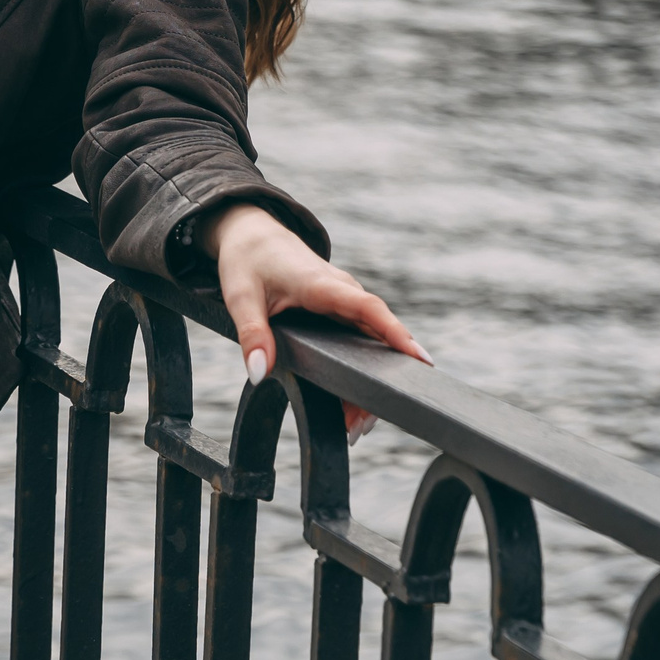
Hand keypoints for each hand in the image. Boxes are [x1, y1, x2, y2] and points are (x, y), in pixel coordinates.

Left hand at [202, 203, 429, 443]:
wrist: (252, 233)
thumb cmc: (247, 260)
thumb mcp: (240, 296)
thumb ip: (252, 334)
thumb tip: (259, 373)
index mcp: (321, 284)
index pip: (368, 309)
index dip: (396, 334)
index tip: (420, 361)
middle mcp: (342, 290)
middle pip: (376, 335)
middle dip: (381, 378)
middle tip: (366, 424)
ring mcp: (344, 299)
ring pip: (371, 340)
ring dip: (370, 379)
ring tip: (357, 426)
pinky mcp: (341, 307)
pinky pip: (361, 338)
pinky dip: (361, 368)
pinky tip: (351, 403)